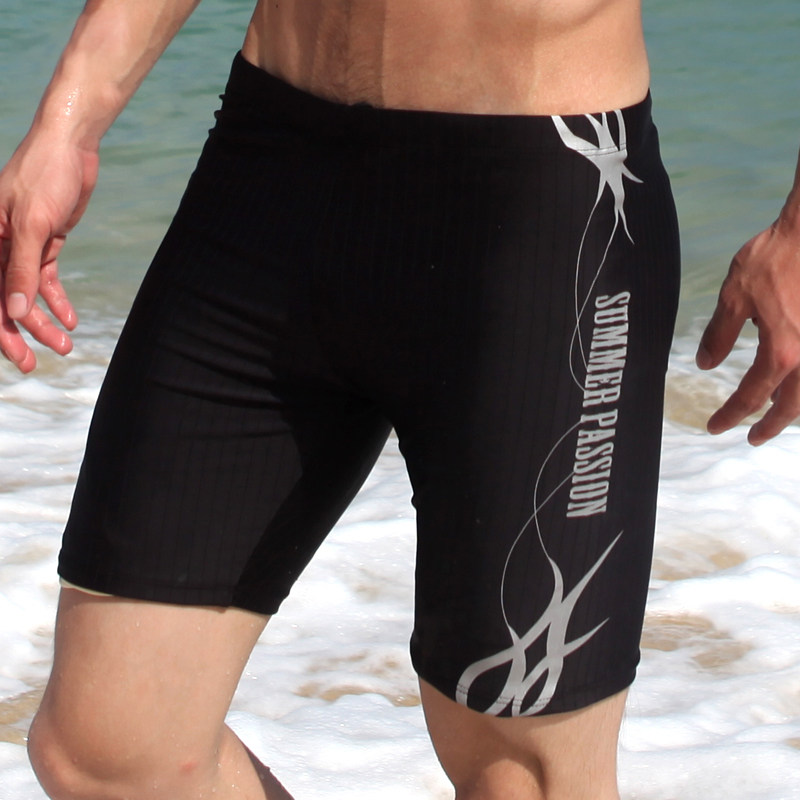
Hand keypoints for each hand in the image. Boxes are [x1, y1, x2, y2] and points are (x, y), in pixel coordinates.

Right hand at [0, 137, 97, 371]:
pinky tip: (69, 319)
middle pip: (6, 299)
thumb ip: (21, 268)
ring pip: (28, 292)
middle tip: (40, 362)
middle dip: (22, 333)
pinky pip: (46, 278)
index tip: (19, 358)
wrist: (70, 146)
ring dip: (45, 320)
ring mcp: (22, 245)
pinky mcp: (45, 241)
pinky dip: (57, 299)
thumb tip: (14, 311)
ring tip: (66, 344)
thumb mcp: (33, 225)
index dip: (1, 330)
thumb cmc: (44, 176)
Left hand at [696, 215, 799, 444]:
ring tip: (773, 413)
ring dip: (794, 407)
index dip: (731, 415)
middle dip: (771, 426)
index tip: (715, 427)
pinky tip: (793, 379)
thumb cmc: (776, 257)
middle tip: (753, 438)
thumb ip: (719, 334)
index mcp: (783, 351)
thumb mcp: (735, 296)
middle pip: (792, 406)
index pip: (751, 395)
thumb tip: (706, 364)